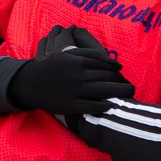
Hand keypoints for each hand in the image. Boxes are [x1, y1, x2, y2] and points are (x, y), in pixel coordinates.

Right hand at [5, 25, 131, 118]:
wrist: (29, 83)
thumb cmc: (50, 67)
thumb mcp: (64, 55)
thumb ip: (83, 54)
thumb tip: (106, 57)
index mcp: (75, 61)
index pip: (100, 64)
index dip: (113, 68)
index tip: (122, 71)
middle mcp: (76, 75)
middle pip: (104, 77)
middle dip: (120, 82)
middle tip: (131, 86)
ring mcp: (73, 90)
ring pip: (100, 91)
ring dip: (117, 93)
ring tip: (128, 95)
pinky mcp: (69, 105)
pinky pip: (89, 105)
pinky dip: (102, 105)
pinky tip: (110, 105)